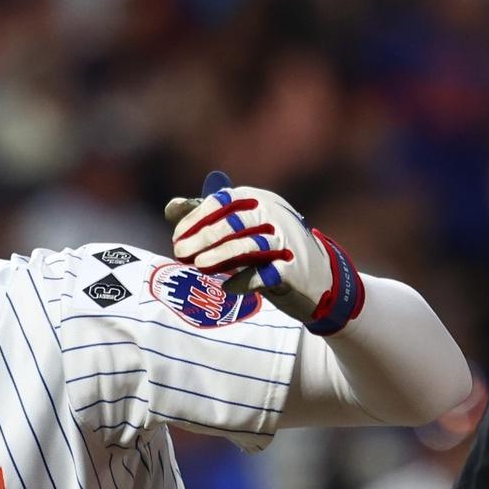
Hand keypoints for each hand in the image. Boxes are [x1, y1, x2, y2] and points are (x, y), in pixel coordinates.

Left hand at [164, 171, 364, 333]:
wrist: (317, 277)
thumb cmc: (269, 249)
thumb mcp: (241, 228)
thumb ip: (208, 217)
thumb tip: (170, 207)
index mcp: (259, 200)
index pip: (222, 201)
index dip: (195, 218)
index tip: (176, 236)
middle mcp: (274, 216)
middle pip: (233, 222)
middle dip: (203, 237)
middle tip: (179, 253)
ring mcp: (285, 242)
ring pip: (248, 245)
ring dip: (219, 255)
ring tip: (199, 265)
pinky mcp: (293, 270)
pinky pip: (264, 274)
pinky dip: (243, 281)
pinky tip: (228, 287)